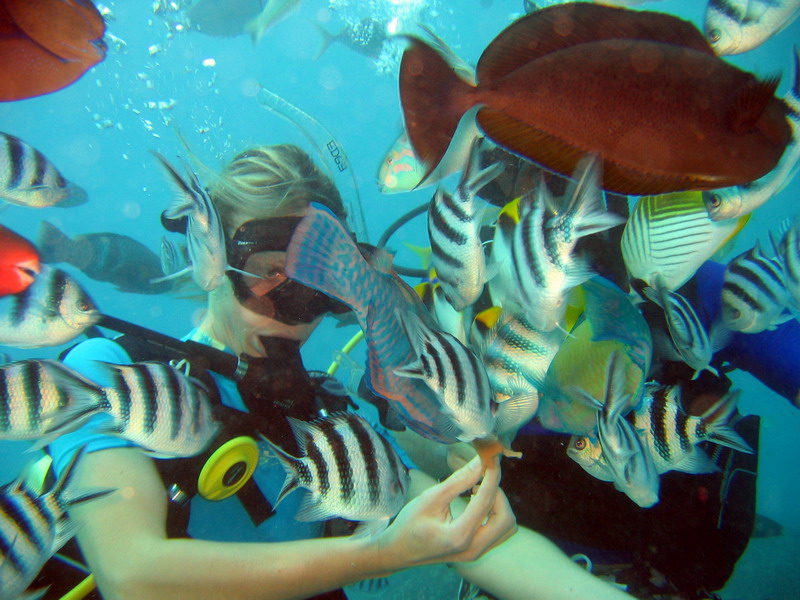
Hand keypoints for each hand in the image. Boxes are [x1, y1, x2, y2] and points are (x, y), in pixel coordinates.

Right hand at [376, 456, 516, 567]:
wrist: (398, 552)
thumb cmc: (409, 524)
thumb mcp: (431, 498)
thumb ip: (459, 481)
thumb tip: (480, 462)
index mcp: (460, 536)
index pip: (487, 501)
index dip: (492, 476)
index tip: (492, 458)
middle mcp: (473, 549)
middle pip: (505, 518)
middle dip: (498, 494)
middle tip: (480, 477)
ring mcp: (476, 554)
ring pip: (507, 527)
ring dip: (499, 505)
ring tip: (477, 490)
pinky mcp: (476, 552)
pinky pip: (499, 532)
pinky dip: (494, 514)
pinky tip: (477, 502)